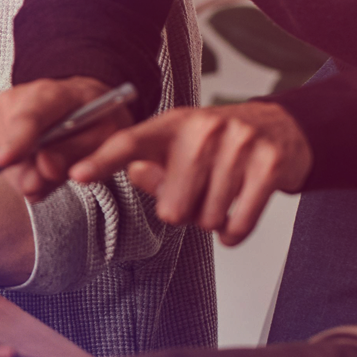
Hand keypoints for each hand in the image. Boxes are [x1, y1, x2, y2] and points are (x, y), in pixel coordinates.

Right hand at [0, 77, 131, 203]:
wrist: (81, 102)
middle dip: (22, 172)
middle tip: (43, 183)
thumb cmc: (94, 119)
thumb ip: (77, 155)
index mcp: (53, 94)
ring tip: (45, 168)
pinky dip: (7, 167)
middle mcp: (19, 97)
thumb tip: (45, 168)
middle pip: (7, 140)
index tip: (4, 161)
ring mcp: (0, 107)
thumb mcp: (104, 138)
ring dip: (18, 172)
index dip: (15, 140)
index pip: (28, 117)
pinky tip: (29, 165)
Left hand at [68, 101, 310, 245]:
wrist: (280, 128)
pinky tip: (235, 218)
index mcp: (172, 124)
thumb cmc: (218, 144)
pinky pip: (239, 224)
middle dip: (185, 212)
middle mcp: (204, 129)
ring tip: (221, 195)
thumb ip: (151, 167)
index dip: (101, 161)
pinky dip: (234, 232)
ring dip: (212, 219)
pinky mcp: (268, 165)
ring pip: (207, 219)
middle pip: (173, 208)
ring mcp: (238, 144)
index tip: (76, 174)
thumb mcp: (178, 147)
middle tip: (199, 193)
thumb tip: (136, 173)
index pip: (129, 143)